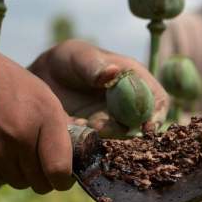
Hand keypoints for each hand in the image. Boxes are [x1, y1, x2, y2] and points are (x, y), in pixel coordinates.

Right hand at [0, 41, 73, 193]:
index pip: (60, 170)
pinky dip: (5, 170)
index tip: (64, 175)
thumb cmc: (5, 83)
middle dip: (45, 177)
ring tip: (18, 148)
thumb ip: (61, 124)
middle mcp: (22, 137)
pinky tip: (1, 148)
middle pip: (42, 183)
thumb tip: (78, 151)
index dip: (64, 179)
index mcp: (45, 116)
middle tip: (42, 161)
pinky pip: (1, 179)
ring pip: (22, 183)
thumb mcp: (42, 94)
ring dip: (25, 173)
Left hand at [28, 40, 169, 136]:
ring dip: (105, 137)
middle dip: (128, 132)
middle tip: (102, 128)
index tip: (147, 127)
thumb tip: (113, 72)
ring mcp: (114, 122)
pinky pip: (101, 145)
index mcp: (135, 80)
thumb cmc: (67, 61)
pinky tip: (73, 128)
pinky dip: (89, 142)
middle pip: (143, 125)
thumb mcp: (77, 56)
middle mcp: (129, 104)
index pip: (157, 100)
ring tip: (80, 123)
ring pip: (121, 138)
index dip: (157, 115)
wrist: (44, 80)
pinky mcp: (98, 136)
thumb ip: (93, 65)